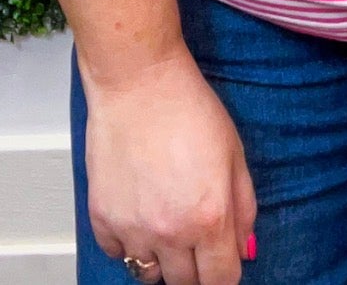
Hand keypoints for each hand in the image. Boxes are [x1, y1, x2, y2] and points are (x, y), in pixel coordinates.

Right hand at [83, 41, 257, 284]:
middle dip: (195, 267)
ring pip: (147, 274)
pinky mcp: (102, 217)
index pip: (221, 280)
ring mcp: (132, 227)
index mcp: (209, 217)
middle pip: (185, 283)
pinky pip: (116, 253)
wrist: (139, 81)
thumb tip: (244, 248)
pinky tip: (138, 213)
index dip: (225, 274)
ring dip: (160, 258)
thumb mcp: (233, 153)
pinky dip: (127, 243)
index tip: (222, 263)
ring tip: (165, 223)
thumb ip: (244, 207)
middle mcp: (170, 231)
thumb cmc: (188, 107)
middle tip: (194, 239)